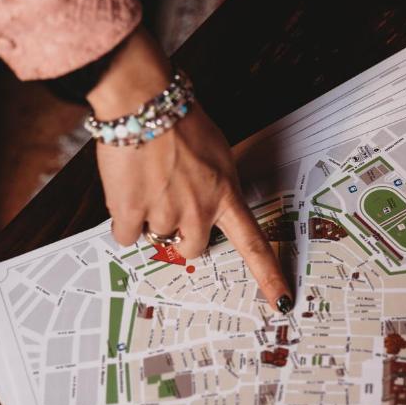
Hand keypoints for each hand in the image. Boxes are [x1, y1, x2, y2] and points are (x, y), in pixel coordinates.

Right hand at [87, 26, 292, 312]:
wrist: (144, 103)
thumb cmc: (179, 119)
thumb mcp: (215, 152)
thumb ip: (214, 184)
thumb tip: (204, 201)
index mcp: (226, 194)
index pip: (254, 244)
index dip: (269, 276)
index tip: (282, 302)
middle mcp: (200, 209)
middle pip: (193, 247)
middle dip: (179, 233)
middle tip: (168, 203)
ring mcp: (167, 213)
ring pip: (155, 236)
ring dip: (148, 217)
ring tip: (145, 181)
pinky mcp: (133, 212)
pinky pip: (127, 234)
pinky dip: (123, 218)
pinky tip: (126, 188)